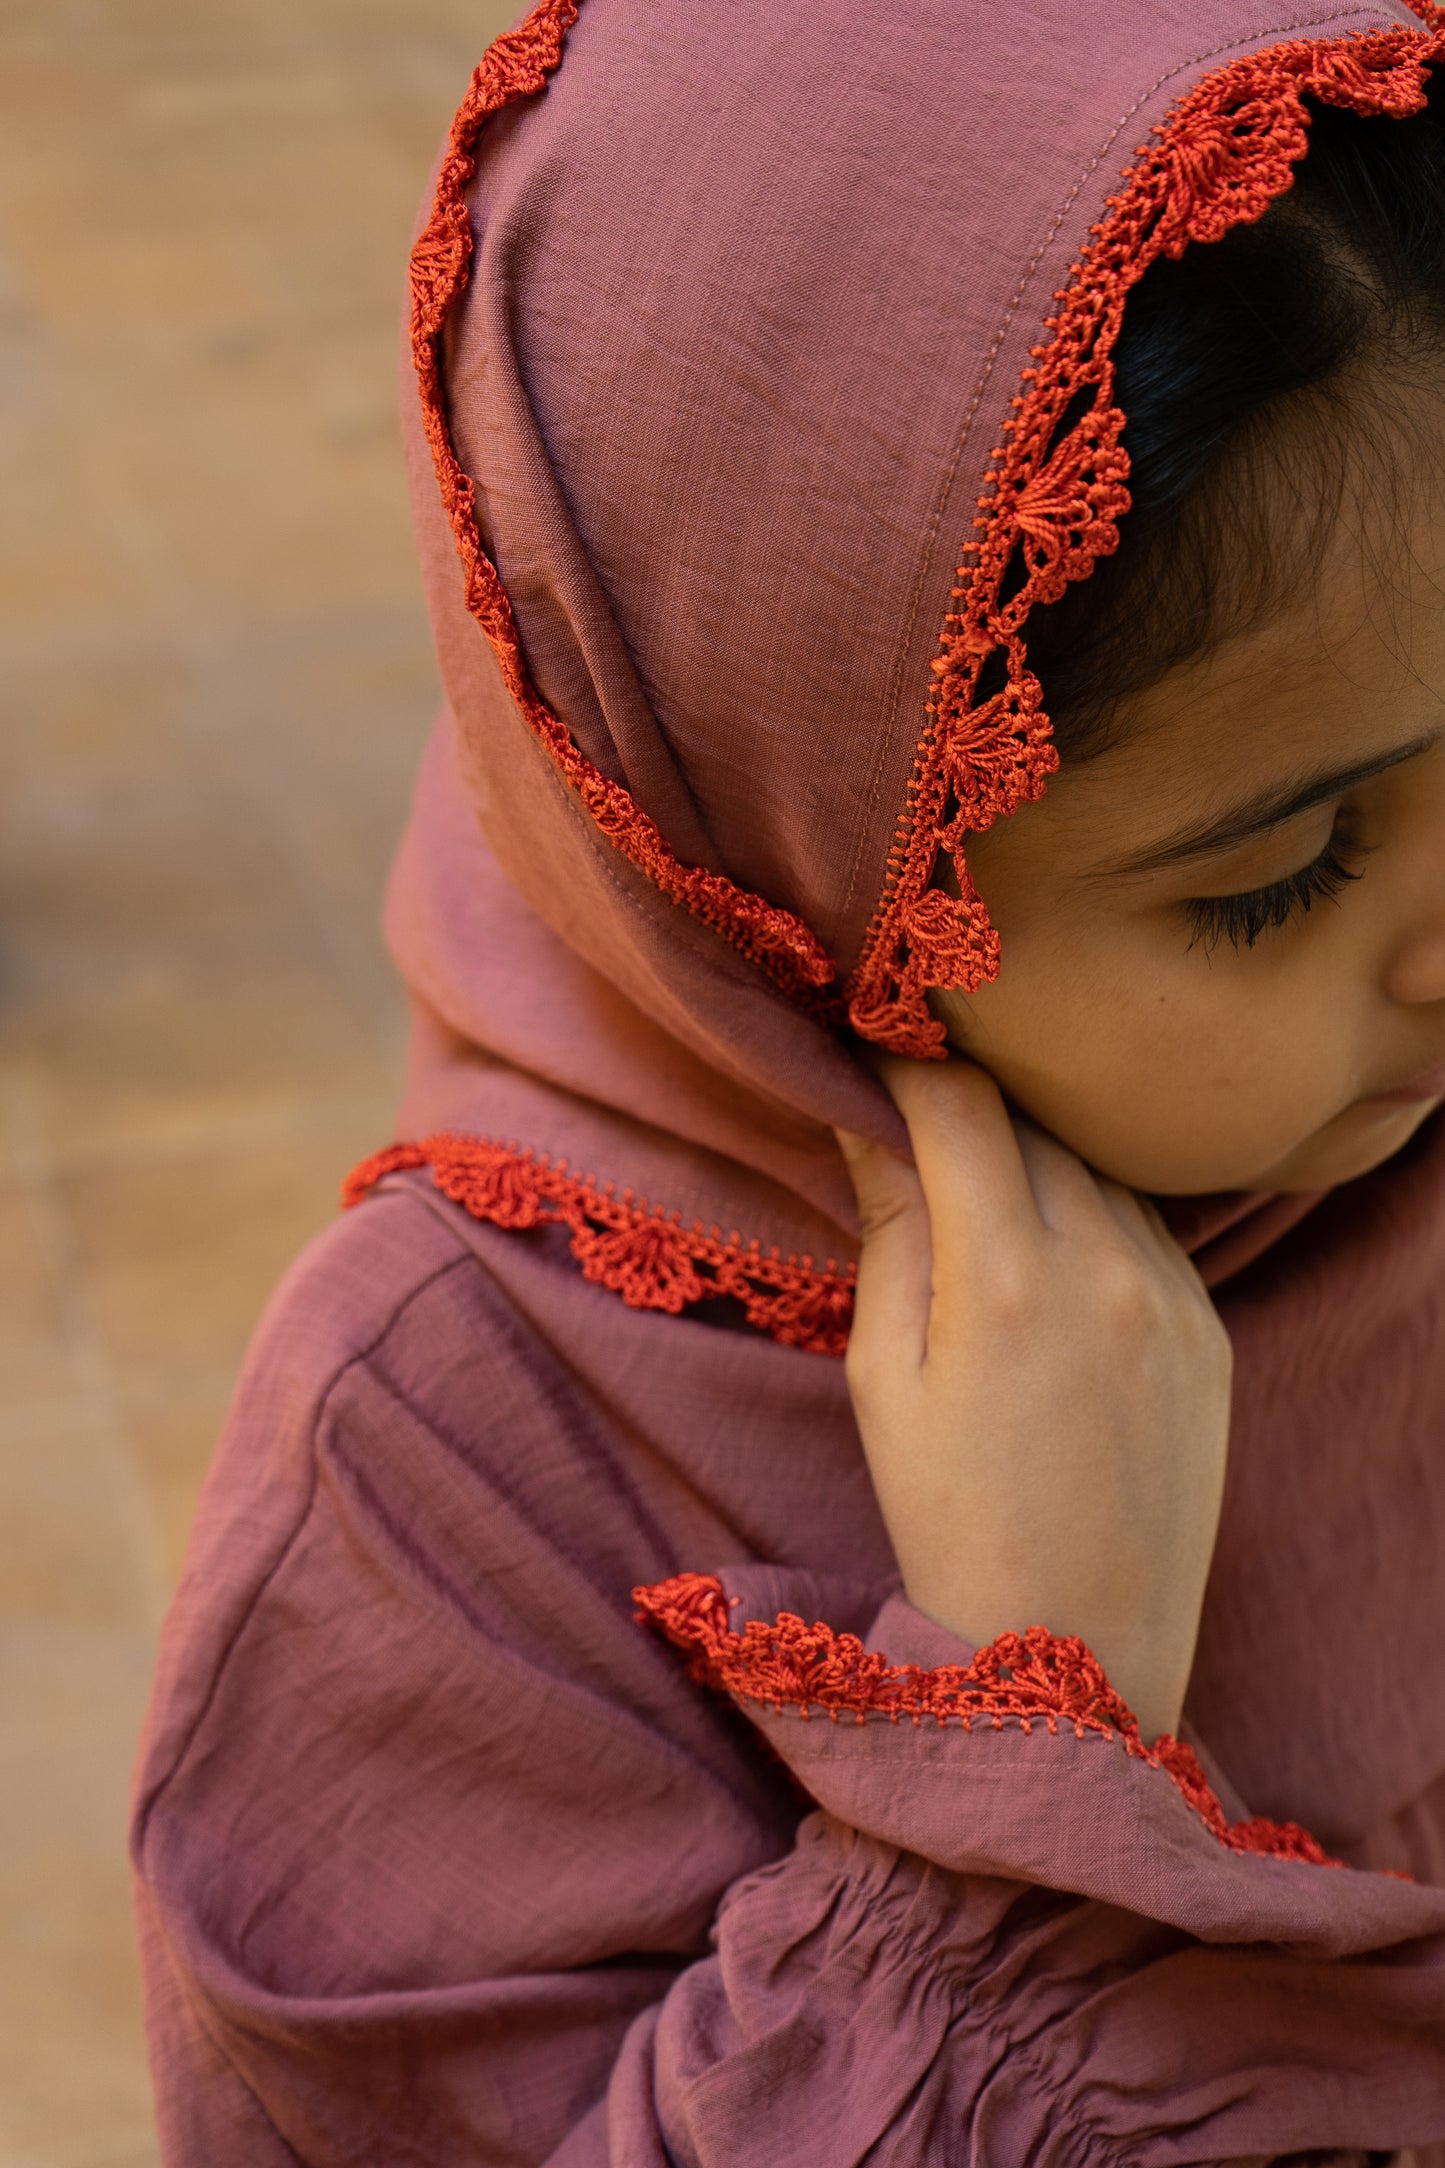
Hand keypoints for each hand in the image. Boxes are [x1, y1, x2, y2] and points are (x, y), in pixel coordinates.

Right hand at [837, 1057, 1232, 1741]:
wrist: (1081, 1646)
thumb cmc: (951, 1516)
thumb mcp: (883, 1376)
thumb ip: (888, 1230)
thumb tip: (868, 1116)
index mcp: (1005, 1276)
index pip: (957, 1103)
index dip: (904, 1066)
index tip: (871, 1063)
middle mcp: (1106, 1264)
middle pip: (1029, 1124)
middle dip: (966, 1116)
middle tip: (914, 1136)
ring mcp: (1173, 1295)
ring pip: (1093, 1170)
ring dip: (1036, 1168)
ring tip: (982, 1220)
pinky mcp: (1210, 1327)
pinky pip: (1146, 1228)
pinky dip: (1093, 1223)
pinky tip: (1051, 1278)